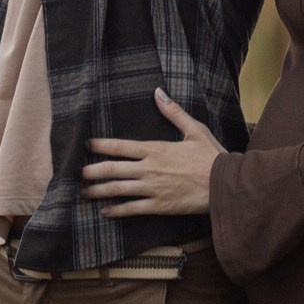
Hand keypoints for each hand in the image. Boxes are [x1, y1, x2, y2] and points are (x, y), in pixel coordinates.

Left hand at [83, 90, 223, 217]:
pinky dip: (116, 211)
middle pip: (111, 169)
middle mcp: (149, 169)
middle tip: (77, 173)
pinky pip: (131, 209)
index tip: (86, 145)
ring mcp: (152, 189)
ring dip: (97, 191)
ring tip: (84, 192)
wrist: (225, 185)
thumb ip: (173, 112)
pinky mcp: (158, 206)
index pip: (120, 146)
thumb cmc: (211, 156)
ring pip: (117, 190)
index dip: (100, 146)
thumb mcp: (195, 129)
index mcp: (156, 149)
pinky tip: (105, 211)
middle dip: (91, 171)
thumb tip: (158, 92)